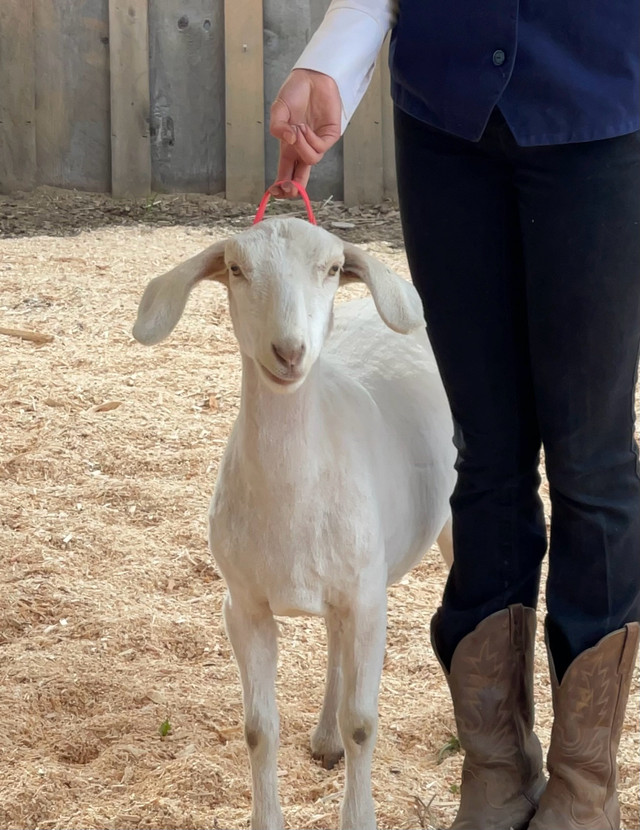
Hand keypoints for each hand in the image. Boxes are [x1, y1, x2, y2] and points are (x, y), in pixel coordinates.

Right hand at [269, 69, 341, 196]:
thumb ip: (277, 127)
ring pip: (310, 161)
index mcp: (289, 147)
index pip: (286, 173)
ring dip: (301, 147)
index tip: (274, 191)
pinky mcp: (330, 136)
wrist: (312, 77)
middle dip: (294, 187)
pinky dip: (310, 139)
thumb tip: (288, 140)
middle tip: (288, 188)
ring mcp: (318, 143)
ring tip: (297, 129)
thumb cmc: (295, 92)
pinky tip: (305, 127)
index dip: (280, 186)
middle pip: (301, 178)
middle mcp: (303, 148)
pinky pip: (319, 148)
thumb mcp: (279, 110)